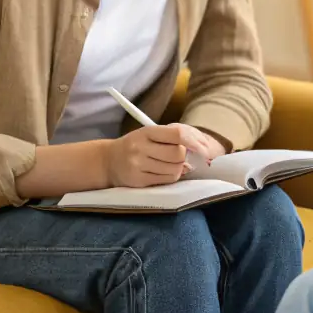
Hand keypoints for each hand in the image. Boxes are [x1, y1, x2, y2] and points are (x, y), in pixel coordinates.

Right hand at [105, 124, 224, 188]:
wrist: (108, 161)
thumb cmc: (135, 145)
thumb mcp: (149, 134)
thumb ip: (172, 138)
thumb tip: (200, 150)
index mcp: (146, 132)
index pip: (177, 134)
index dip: (194, 141)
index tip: (204, 149)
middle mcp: (140, 148)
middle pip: (178, 154)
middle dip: (184, 156)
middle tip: (178, 156)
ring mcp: (138, 165)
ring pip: (175, 169)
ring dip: (179, 168)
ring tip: (169, 164)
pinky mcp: (138, 180)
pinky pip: (166, 180)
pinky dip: (171, 176)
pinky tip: (164, 172)